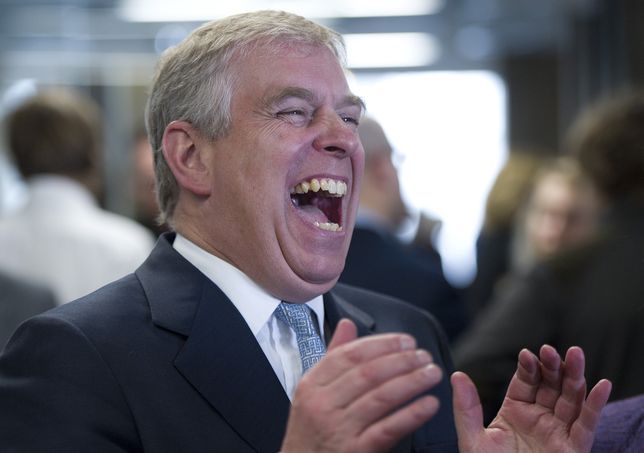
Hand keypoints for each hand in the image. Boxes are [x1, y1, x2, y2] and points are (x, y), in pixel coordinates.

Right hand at [280, 319, 442, 452]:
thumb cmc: (310, 433)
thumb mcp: (312, 394)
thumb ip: (331, 357)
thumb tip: (347, 324)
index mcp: (312, 385)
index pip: (349, 355)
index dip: (381, 344)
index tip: (405, 340)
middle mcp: (322, 405)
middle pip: (367, 373)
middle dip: (401, 360)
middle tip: (423, 355)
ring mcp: (338, 429)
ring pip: (381, 397)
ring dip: (412, 382)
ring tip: (431, 373)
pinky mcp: (355, 452)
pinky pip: (388, 428)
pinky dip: (412, 414)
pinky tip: (429, 404)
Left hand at [452, 345, 611, 452]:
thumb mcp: (473, 439)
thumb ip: (466, 408)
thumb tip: (456, 374)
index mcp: (514, 411)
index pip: (525, 382)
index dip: (528, 367)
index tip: (527, 354)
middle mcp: (538, 417)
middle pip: (550, 385)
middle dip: (552, 366)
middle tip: (551, 350)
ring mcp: (557, 431)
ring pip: (571, 399)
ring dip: (575, 376)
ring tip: (576, 354)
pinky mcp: (573, 448)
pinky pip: (587, 425)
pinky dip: (596, 405)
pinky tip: (602, 385)